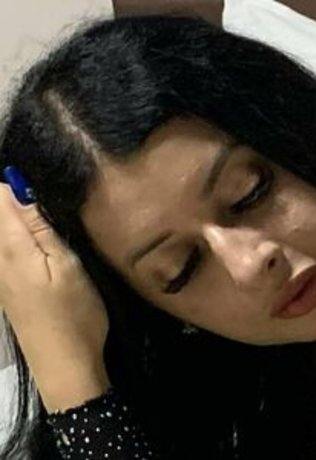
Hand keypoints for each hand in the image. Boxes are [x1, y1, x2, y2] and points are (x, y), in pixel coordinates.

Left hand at [0, 184, 109, 410]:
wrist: (65, 364)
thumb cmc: (75, 313)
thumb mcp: (67, 266)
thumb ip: (41, 228)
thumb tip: (18, 188)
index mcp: (11, 248)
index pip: (0, 197)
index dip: (19, 184)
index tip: (47, 190)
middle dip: (16, 199)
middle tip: (51, 211)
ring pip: (0, 232)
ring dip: (19, 219)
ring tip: (50, 225)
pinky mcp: (6, 287)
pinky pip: (4, 249)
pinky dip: (18, 237)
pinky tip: (42, 245)